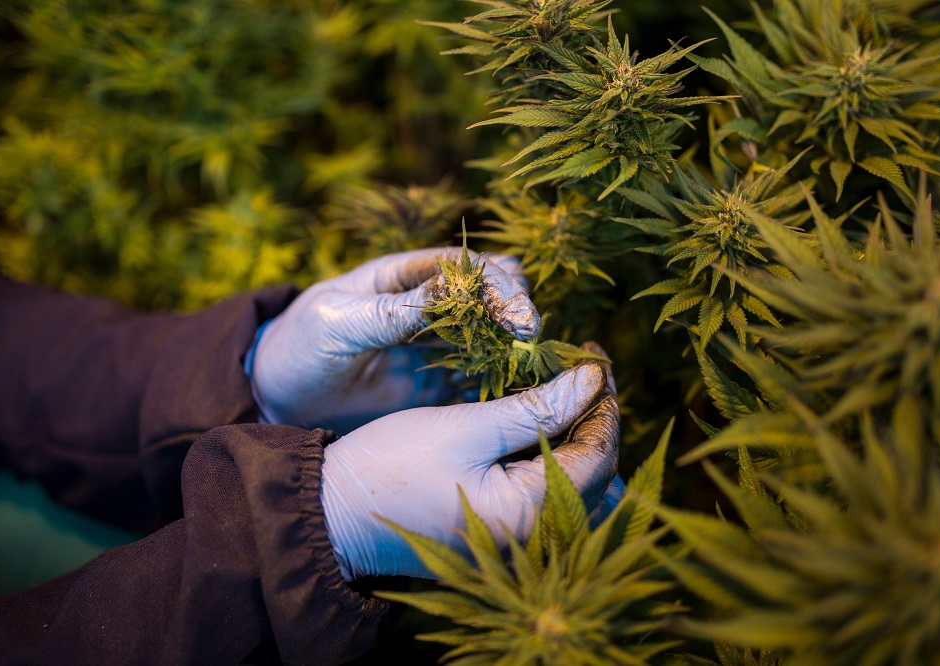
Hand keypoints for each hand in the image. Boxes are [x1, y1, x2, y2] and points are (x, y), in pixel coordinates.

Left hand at [248, 248, 539, 432]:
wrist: (276, 397)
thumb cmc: (299, 346)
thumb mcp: (338, 322)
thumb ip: (391, 310)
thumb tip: (450, 289)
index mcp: (403, 277)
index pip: (465, 267)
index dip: (497, 284)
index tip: (520, 315)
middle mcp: (428, 306)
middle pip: (490, 295)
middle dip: (515, 311)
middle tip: (529, 340)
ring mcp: (435, 346)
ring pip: (492, 337)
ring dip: (513, 348)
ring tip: (529, 369)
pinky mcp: (436, 384)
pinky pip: (480, 379)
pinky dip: (500, 382)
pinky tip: (514, 394)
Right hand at [320, 346, 620, 579]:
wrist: (336, 512)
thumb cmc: (392, 465)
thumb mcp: (465, 427)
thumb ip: (534, 406)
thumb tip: (592, 379)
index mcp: (528, 517)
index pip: (598, 455)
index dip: (604, 403)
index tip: (591, 357)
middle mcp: (535, 541)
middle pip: (598, 476)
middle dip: (596, 420)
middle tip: (581, 372)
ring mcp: (521, 545)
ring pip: (580, 489)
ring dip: (579, 439)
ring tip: (564, 391)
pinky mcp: (504, 538)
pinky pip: (552, 499)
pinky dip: (556, 460)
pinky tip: (542, 423)